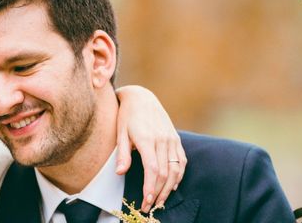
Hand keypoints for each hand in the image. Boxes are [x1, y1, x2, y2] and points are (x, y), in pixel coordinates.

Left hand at [115, 85, 185, 212]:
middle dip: (158, 192)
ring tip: (161, 200)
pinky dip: (179, 174)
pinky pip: (182, 160)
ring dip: (170, 187)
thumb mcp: (120, 132)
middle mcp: (161, 139)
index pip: (152, 169)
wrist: (141, 97)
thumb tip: (120, 172)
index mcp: (146, 138)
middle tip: (150, 205)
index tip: (146, 201)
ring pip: (175, 169)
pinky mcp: (176, 138)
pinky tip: (173, 184)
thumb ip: (122, 154)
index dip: (150, 187)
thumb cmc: (127, 115)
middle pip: (164, 172)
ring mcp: (171, 138)